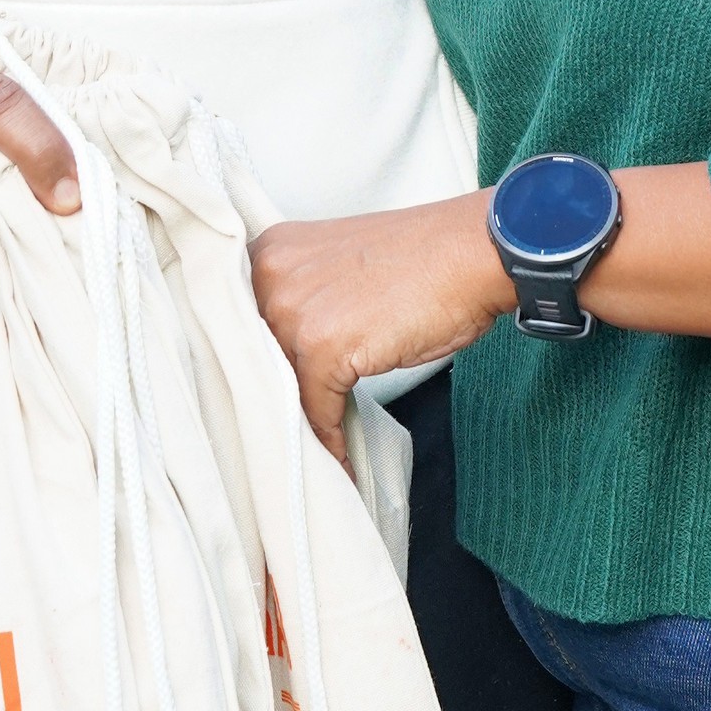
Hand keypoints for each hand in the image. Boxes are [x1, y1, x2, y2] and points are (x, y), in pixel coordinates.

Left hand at [250, 197, 510, 456]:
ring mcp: (294, 309)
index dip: (249, 366)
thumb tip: (281, 359)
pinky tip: (342, 460)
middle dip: (267, 399)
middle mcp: (271, 274)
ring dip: (297, 425)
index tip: (258, 399)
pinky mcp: (323, 347)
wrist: (472, 253)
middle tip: (281, 435)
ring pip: (277, 389)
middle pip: (248, 357)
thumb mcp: (339, 269)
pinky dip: (331, 443)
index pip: (237, 321)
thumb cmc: (421, 262)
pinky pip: (315, 411)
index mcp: (271, 250)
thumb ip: (301, 300)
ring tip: (312, 452)